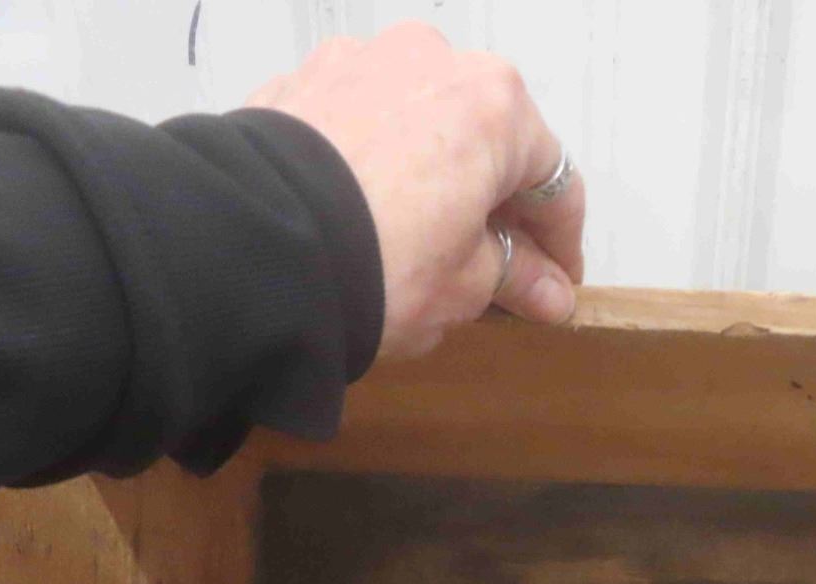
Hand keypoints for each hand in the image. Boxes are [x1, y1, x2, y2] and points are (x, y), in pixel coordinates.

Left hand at [248, 25, 585, 359]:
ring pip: (418, 124)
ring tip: (420, 242)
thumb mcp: (464, 286)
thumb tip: (546, 289)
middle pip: (484, 140)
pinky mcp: (301, 82)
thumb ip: (514, 276)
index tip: (555, 283)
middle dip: (493, 205)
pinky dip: (373, 163)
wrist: (256, 252)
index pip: (552, 182)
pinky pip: (359, 124)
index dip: (559, 244)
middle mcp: (432, 62)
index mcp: (495, 103)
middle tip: (494, 269)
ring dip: (431, 176)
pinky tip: (366, 217)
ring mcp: (361, 63)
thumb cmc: (372, 262)